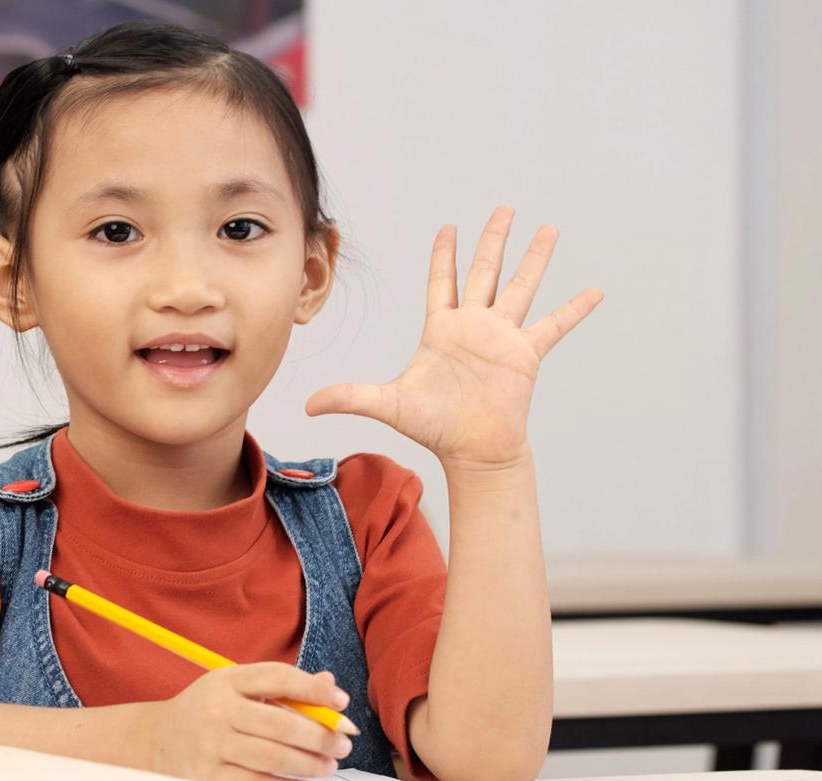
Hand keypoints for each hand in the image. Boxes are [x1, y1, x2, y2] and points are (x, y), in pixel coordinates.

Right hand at [144, 663, 358, 780]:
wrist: (154, 742)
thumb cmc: (207, 713)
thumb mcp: (235, 689)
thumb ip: (281, 688)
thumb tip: (330, 687)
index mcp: (226, 681)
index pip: (278, 677)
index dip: (314, 690)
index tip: (341, 702)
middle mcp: (217, 711)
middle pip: (282, 724)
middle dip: (321, 736)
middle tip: (343, 744)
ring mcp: (211, 746)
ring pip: (274, 758)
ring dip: (310, 764)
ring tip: (329, 766)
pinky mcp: (209, 777)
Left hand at [306, 206, 603, 469]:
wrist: (472, 451)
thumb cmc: (433, 427)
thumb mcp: (387, 404)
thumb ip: (349, 397)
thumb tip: (307, 404)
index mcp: (442, 330)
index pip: (443, 282)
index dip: (445, 255)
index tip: (448, 226)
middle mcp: (475, 327)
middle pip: (486, 271)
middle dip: (494, 239)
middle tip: (505, 208)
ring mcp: (503, 338)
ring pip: (521, 287)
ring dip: (535, 259)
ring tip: (550, 229)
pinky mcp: (526, 354)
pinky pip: (554, 325)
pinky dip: (574, 309)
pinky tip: (594, 291)